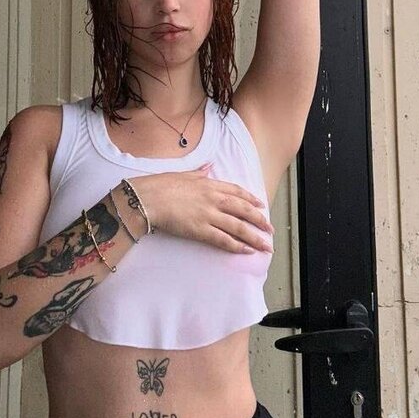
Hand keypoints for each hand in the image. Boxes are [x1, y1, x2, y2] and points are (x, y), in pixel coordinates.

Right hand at [126, 166, 274, 253]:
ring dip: (254, 237)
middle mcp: (214, 199)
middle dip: (259, 220)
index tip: (261, 205)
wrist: (147, 199)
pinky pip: (223, 240)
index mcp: (210, 184)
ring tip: (265, 245)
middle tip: (270, 228)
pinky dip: (236, 246)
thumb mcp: (184, 173)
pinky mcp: (200, 231)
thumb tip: (209, 166)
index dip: (251, 199)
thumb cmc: (161, 185)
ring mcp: (209, 215)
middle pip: (243, 210)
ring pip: (238, 227)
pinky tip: (246, 250)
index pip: (237, 191)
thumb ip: (200, 172)